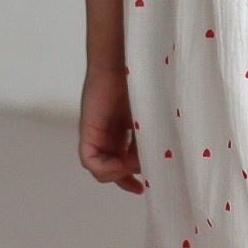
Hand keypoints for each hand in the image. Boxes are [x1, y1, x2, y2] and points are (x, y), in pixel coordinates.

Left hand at [79, 66, 143, 193]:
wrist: (122, 60)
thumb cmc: (142, 81)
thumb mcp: (151, 116)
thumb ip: (151, 137)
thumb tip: (158, 162)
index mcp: (122, 131)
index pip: (121, 162)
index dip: (130, 178)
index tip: (144, 188)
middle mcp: (107, 135)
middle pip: (110, 169)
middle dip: (124, 180)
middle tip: (140, 187)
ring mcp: (96, 134)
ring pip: (100, 168)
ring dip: (118, 173)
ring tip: (133, 163)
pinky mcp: (88, 131)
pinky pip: (90, 161)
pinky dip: (106, 168)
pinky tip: (121, 162)